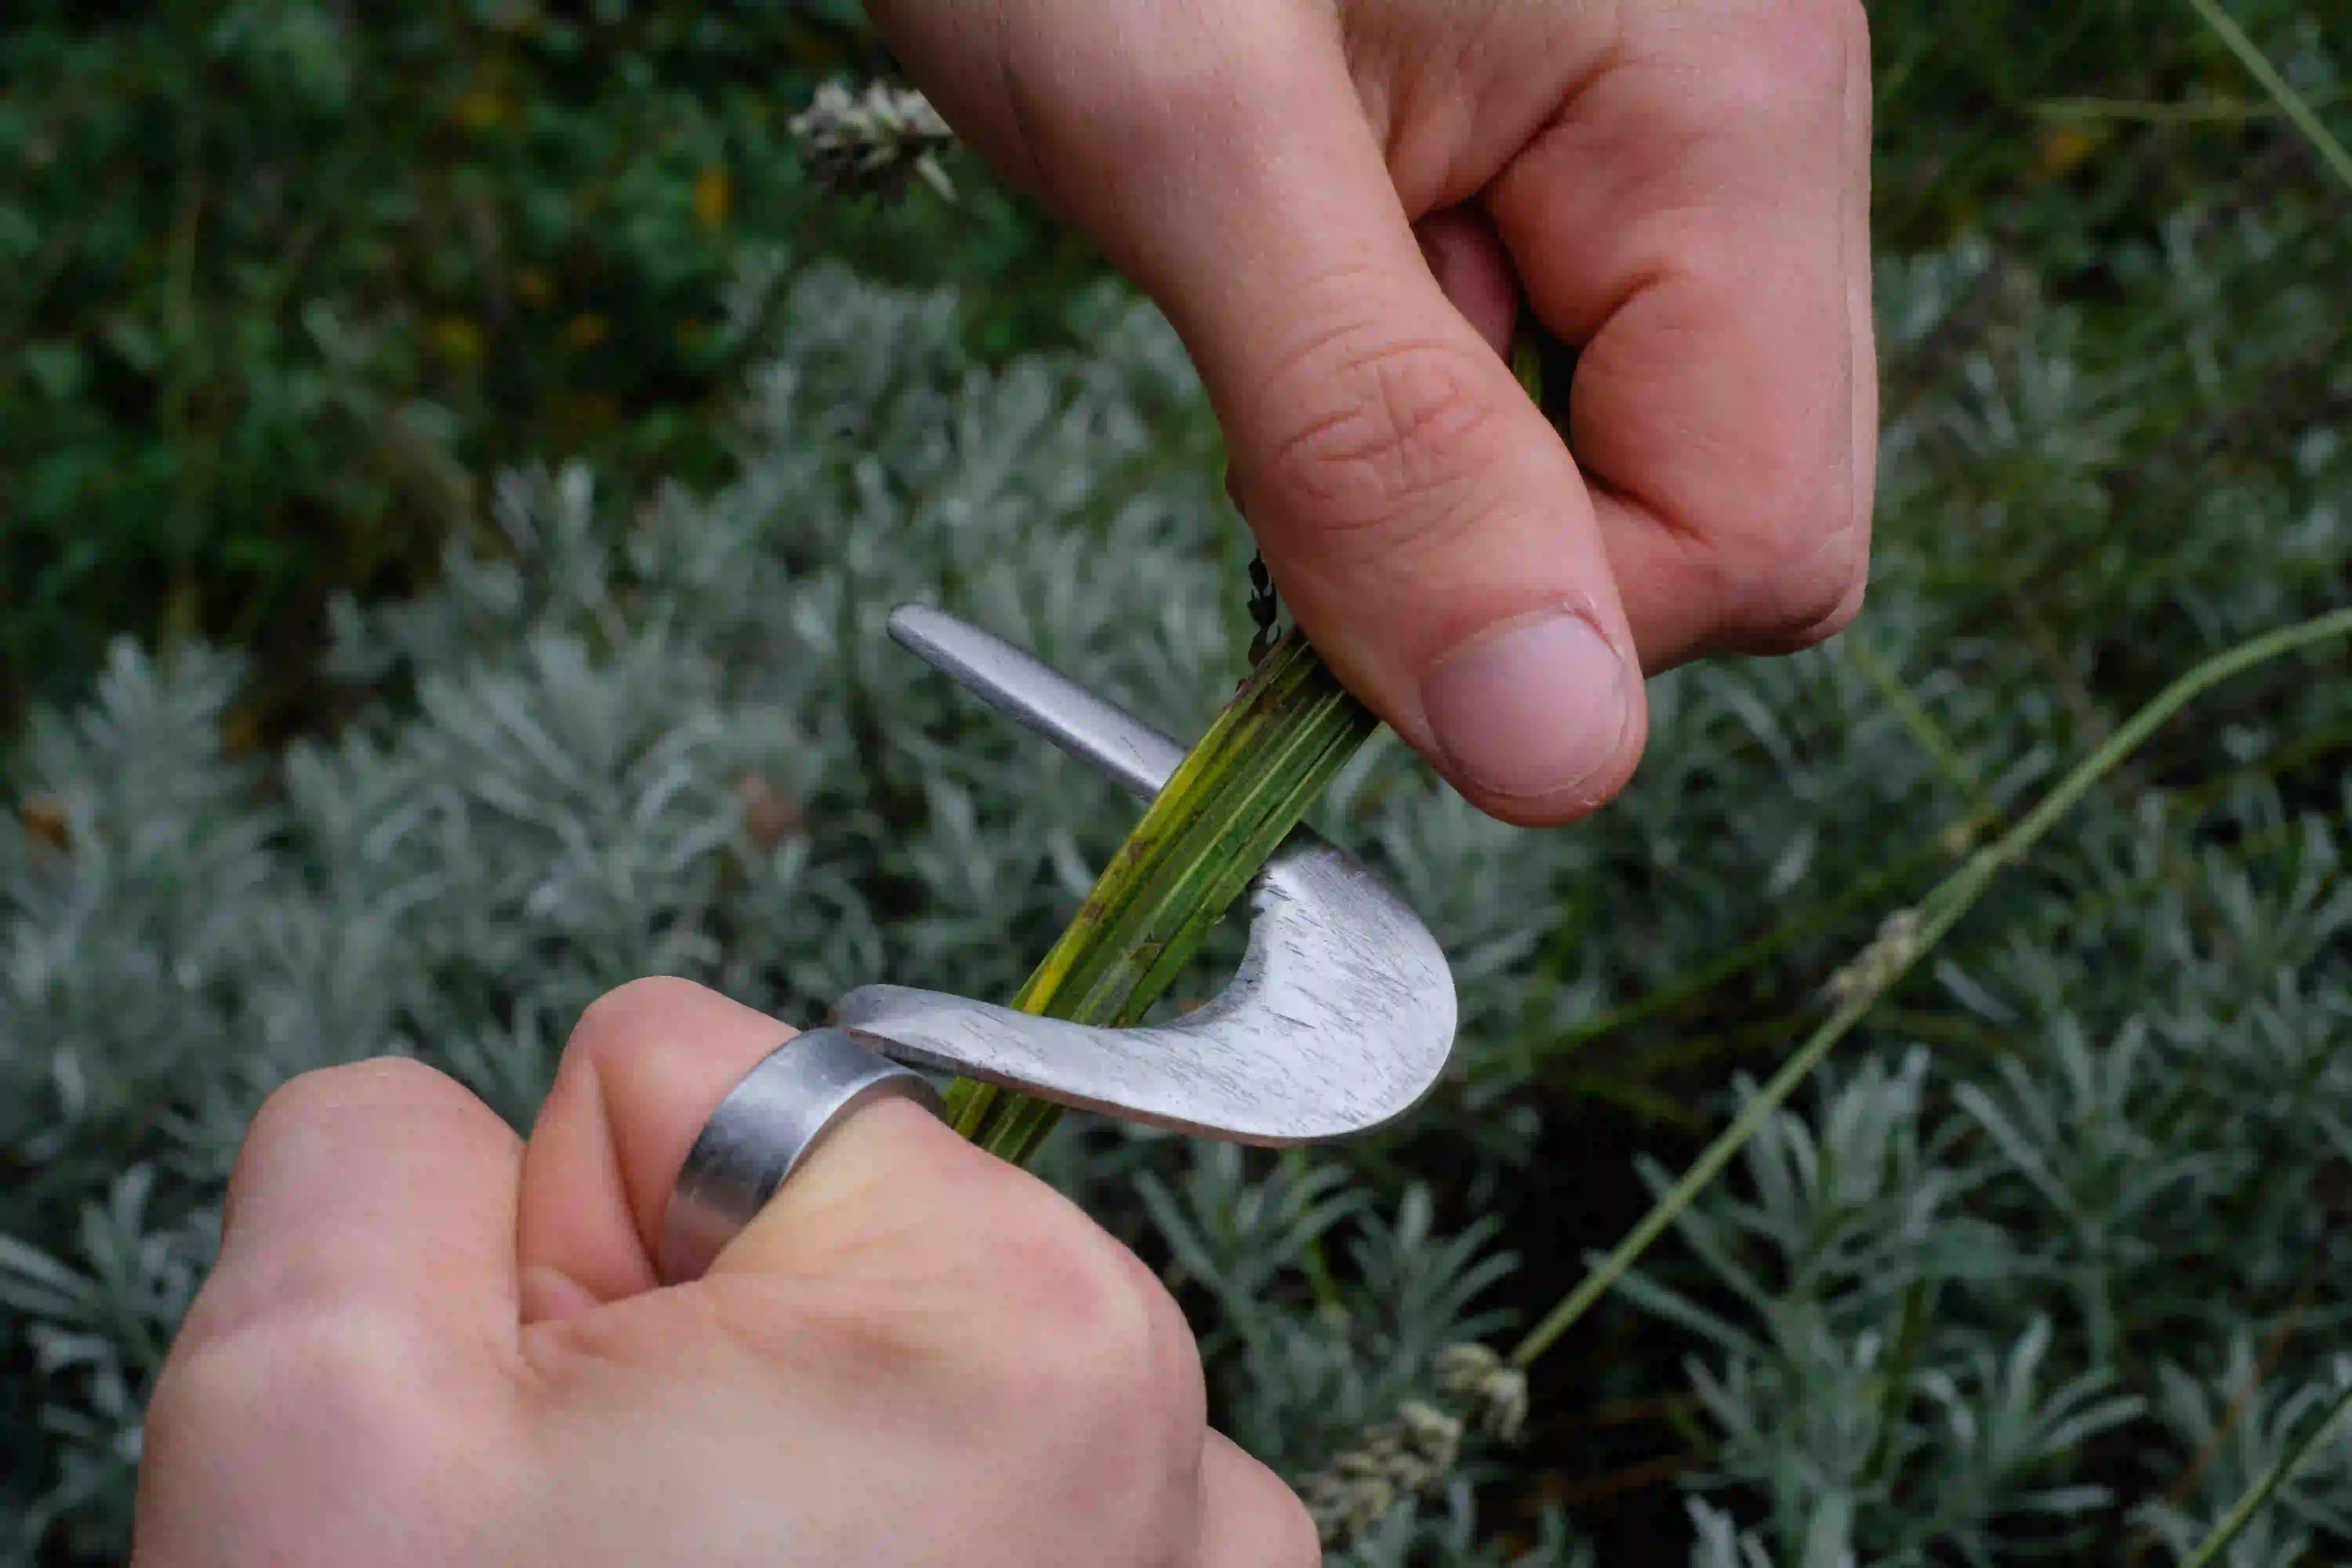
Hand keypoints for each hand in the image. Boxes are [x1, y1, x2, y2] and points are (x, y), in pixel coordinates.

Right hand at [134, 978, 1315, 1566]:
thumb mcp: (325, 1417)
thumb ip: (385, 1159)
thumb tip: (463, 1130)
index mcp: (1008, 1314)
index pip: (699, 1083)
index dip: (558, 1247)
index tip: (548, 1436)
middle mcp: (1165, 1437)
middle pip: (812, 1239)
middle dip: (677, 1374)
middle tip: (609, 1564)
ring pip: (889, 1380)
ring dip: (779, 1488)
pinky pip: (980, 1505)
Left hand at [871, 0, 1874, 823]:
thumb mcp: (1189, 143)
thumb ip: (1375, 445)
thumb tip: (1558, 747)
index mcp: (1726, 100)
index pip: (1758, 542)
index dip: (1534, 610)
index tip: (1328, 521)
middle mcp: (1749, 126)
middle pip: (1726, 515)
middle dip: (1491, 529)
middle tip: (1303, 362)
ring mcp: (1675, 145)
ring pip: (1625, 465)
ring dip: (1431, 454)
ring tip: (1299, 263)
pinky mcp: (1581, 167)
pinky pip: (1545, 383)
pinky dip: (1410, 389)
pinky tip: (1324, 245)